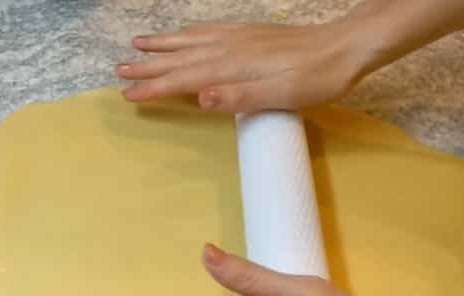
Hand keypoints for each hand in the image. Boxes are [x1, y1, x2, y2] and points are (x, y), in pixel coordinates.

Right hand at [117, 22, 370, 112]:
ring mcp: (238, 37)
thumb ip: (238, 97)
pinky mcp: (249, 33)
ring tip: (138, 44)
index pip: (182, 79)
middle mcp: (228, 48)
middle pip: (179, 58)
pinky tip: (184, 32)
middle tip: (119, 70)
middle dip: (148, 66)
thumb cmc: (315, 79)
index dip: (154, 88)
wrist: (344, 46)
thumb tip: (199, 97)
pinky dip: (188, 32)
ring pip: (190, 40)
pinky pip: (208, 30)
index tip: (128, 95)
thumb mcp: (281, 96)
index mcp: (231, 67)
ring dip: (162, 44)